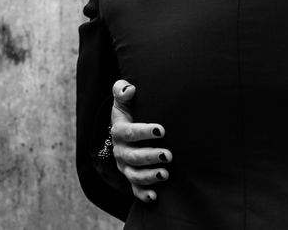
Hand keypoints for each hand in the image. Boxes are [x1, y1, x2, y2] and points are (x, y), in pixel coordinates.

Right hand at [110, 79, 171, 202]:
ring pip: (134, 174)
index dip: (144, 131)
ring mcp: (126, 165)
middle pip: (133, 156)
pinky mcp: (132, 176)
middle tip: (168, 155)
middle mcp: (121, 150)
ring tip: (166, 174)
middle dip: (150, 156)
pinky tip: (155, 197)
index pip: (129, 132)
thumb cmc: (130, 110)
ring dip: (149, 176)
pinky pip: (135, 189)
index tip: (162, 130)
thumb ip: (122, 90)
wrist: (126, 128)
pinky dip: (143, 194)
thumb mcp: (124, 100)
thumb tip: (130, 88)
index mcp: (119, 131)